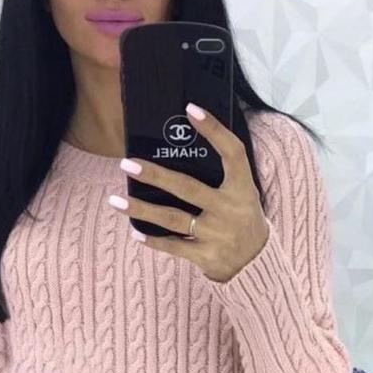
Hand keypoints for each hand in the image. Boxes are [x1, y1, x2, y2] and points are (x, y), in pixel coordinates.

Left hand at [109, 102, 269, 282]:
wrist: (257, 263)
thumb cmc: (241, 217)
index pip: (232, 152)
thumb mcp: (242, 193)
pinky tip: (135, 231)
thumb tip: (177, 149)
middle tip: (127, 164)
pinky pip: (174, 245)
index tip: (191, 110)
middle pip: (187, 187)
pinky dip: (153, 240)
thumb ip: (219, 175)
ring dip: (141, 209)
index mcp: (242, 187)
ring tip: (115, 201)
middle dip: (155, 176)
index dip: (214, 130)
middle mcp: (230, 209)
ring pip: (172, 218)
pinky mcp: (207, 256)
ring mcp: (218, 234)